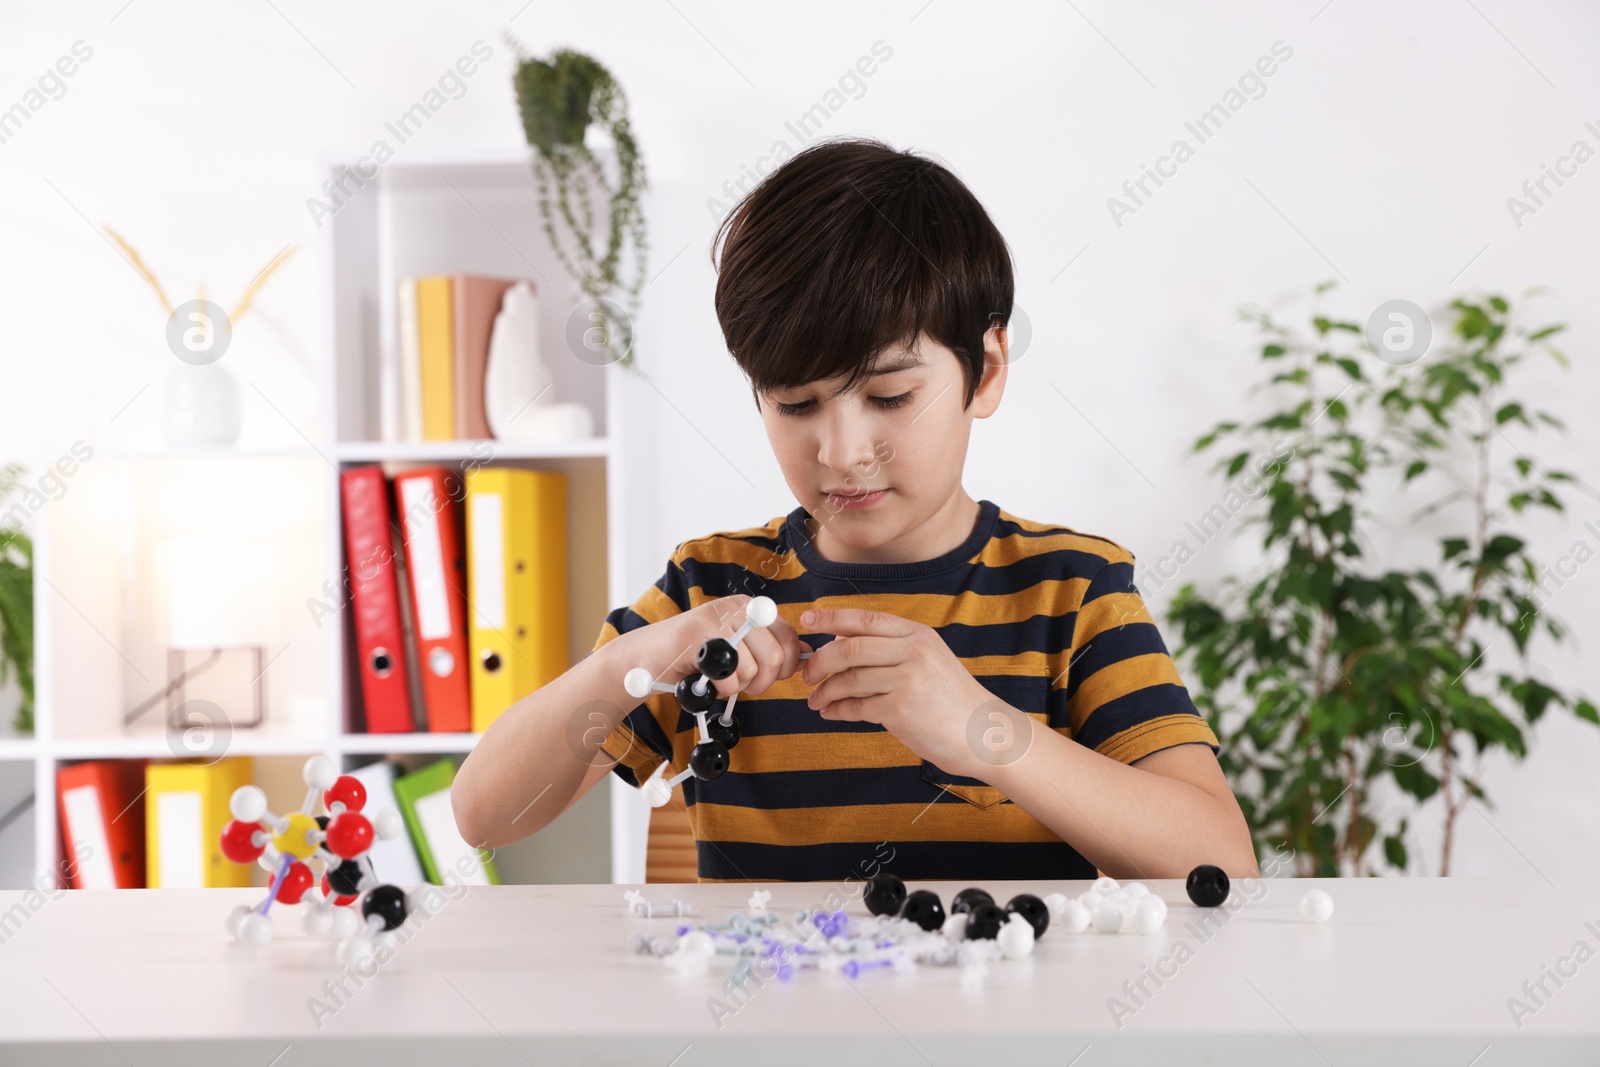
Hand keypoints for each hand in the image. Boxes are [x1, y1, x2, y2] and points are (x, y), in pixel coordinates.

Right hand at [630, 595, 808, 699]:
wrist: (644, 659)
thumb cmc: (693, 659)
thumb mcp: (737, 650)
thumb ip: (768, 649)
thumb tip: (807, 653)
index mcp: (750, 608)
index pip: (790, 638)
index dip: (785, 668)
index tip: (765, 678)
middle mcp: (736, 607)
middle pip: (776, 657)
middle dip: (762, 684)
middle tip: (741, 687)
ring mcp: (715, 618)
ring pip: (752, 670)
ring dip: (737, 689)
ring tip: (718, 682)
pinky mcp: (695, 635)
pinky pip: (728, 676)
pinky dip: (719, 691)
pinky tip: (704, 683)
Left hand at [799, 607, 1008, 779]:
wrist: (983, 732)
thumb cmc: (949, 699)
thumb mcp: (927, 660)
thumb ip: (890, 648)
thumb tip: (838, 642)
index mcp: (916, 634)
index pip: (866, 618)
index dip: (831, 617)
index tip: (807, 619)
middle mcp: (913, 651)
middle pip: (849, 647)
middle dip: (820, 661)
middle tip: (807, 675)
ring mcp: (908, 679)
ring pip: (849, 679)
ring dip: (825, 691)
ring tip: (816, 700)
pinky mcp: (901, 710)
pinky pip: (857, 707)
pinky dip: (838, 710)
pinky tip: (832, 713)